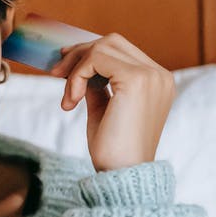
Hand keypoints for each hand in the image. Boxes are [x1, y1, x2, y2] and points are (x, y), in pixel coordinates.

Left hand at [47, 33, 175, 171]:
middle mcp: (159, 75)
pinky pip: (96, 59)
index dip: (89, 55)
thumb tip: (78, 63)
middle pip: (112, 41)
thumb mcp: (103, 108)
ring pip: (103, 47)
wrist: (121, 175)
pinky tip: (72, 101)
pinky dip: (77, 76)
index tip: (64, 68)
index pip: (121, 51)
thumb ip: (97, 84)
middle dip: (80, 54)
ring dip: (76, 67)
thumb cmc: (113, 149)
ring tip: (68, 97)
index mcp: (157, 82)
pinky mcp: (136, 80)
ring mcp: (151, 76)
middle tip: (56, 74)